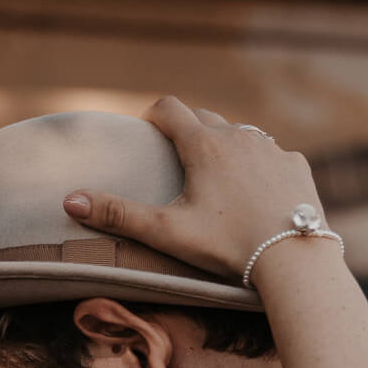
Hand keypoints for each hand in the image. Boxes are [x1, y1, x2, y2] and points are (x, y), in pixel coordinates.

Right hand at [61, 95, 322, 284]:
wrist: (292, 259)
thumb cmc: (227, 247)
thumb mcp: (168, 233)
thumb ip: (119, 216)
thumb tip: (70, 201)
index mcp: (204, 145)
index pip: (170, 109)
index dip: (154, 116)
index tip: (147, 131)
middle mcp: (239, 135)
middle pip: (207, 118)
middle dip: (190, 132)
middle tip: (181, 159)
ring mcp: (272, 149)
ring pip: (244, 136)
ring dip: (228, 149)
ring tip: (220, 179)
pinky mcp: (297, 167)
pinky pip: (276, 157)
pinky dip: (263, 169)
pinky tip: (260, 193)